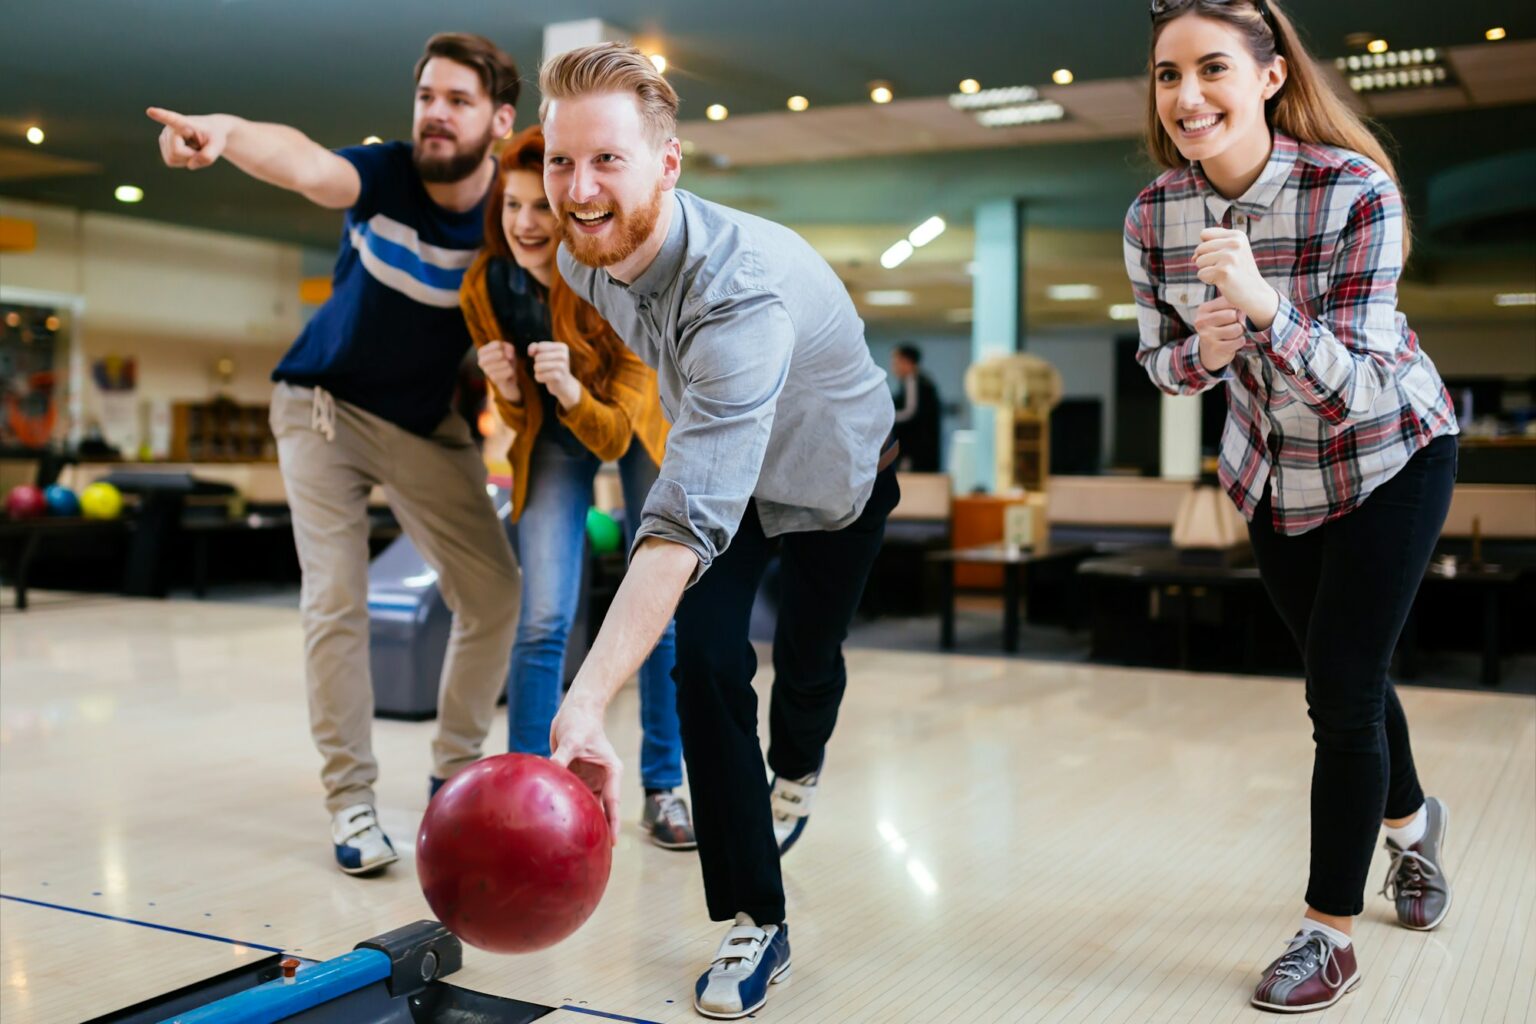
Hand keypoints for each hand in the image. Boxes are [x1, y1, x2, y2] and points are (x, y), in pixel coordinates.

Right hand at [147, 108, 232, 169]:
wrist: (210, 133)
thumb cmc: (214, 137)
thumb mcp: (218, 146)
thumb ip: (208, 157)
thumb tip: (190, 165)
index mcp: (185, 123)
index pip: (171, 119)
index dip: (160, 115)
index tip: (150, 111)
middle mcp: (169, 128)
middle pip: (176, 153)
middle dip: (191, 156)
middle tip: (199, 146)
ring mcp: (164, 136)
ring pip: (172, 159)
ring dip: (187, 159)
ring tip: (193, 147)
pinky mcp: (163, 145)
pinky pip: (171, 162)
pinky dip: (183, 161)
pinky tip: (187, 151)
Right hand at [476, 341, 520, 402]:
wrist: (507, 379)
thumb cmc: (506, 361)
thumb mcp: (508, 350)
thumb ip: (509, 348)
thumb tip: (509, 357)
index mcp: (481, 352)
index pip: (497, 344)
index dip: (505, 348)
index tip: (504, 353)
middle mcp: (481, 361)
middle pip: (500, 354)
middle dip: (507, 357)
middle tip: (505, 361)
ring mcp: (486, 371)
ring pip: (506, 363)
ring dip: (509, 365)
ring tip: (505, 368)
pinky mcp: (493, 379)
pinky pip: (509, 370)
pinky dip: (511, 371)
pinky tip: (506, 375)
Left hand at [528, 342, 582, 409]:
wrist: (564, 384)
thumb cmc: (552, 366)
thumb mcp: (544, 354)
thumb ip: (535, 347)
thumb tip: (530, 352)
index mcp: (562, 347)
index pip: (540, 346)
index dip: (538, 353)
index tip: (546, 359)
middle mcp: (564, 355)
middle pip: (538, 357)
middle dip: (538, 363)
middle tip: (547, 367)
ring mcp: (562, 367)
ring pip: (537, 366)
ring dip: (538, 371)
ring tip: (546, 372)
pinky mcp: (558, 377)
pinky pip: (539, 376)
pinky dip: (539, 378)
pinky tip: (547, 379)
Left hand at [549, 698, 621, 842]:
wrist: (575, 709)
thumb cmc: (580, 722)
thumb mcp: (573, 739)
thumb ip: (562, 757)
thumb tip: (551, 771)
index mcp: (610, 772)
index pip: (612, 802)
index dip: (612, 823)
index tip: (613, 842)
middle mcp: (601, 778)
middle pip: (599, 808)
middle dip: (597, 827)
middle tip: (593, 851)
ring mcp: (587, 778)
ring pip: (584, 803)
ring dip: (579, 818)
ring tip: (573, 842)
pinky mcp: (574, 775)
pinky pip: (569, 794)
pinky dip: (563, 804)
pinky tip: (554, 819)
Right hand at [1194, 296, 1246, 372]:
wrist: (1209, 352)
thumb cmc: (1219, 328)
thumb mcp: (1220, 312)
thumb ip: (1232, 304)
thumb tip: (1248, 309)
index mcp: (1203, 309)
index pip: (1228, 300)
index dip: (1238, 306)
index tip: (1236, 311)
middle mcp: (1202, 322)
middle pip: (1232, 315)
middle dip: (1238, 320)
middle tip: (1233, 324)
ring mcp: (1207, 336)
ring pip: (1237, 329)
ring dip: (1240, 332)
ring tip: (1233, 334)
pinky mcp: (1216, 349)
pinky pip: (1238, 341)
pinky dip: (1240, 341)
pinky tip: (1233, 342)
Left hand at [1195, 228, 1279, 328]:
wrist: (1255, 292)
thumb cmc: (1238, 271)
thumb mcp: (1230, 252)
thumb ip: (1209, 247)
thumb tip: (1193, 258)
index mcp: (1237, 235)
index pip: (1204, 234)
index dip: (1206, 246)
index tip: (1220, 255)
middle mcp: (1234, 243)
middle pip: (1200, 248)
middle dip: (1206, 260)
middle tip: (1224, 267)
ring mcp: (1229, 257)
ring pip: (1198, 261)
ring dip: (1207, 270)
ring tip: (1223, 274)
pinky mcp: (1223, 272)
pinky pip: (1201, 274)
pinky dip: (1208, 280)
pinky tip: (1223, 281)